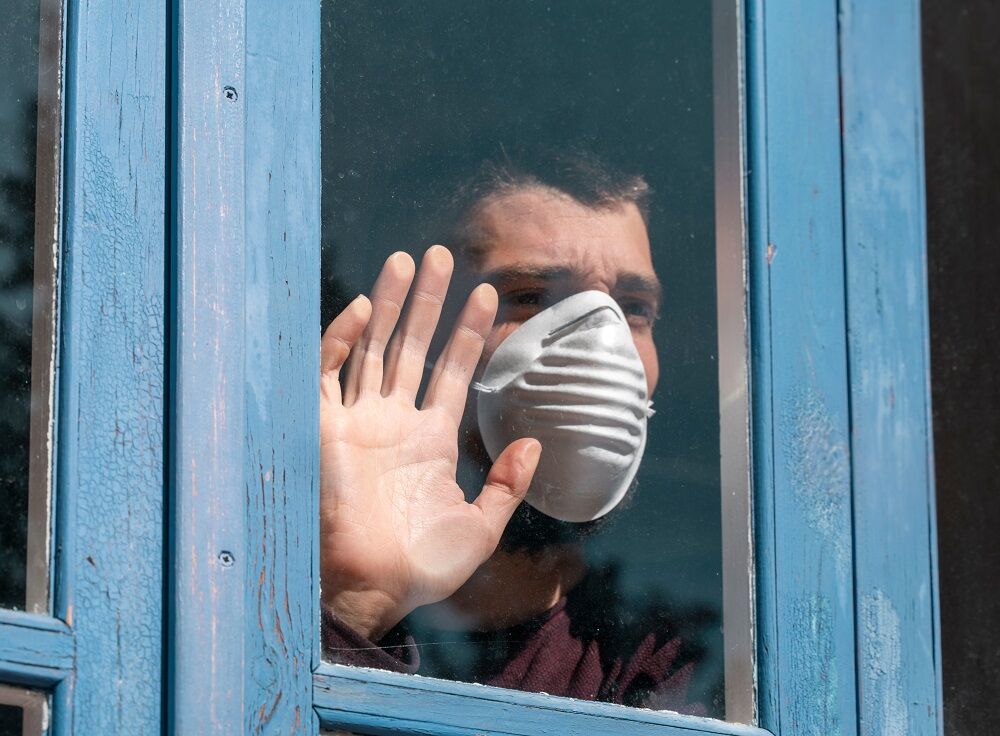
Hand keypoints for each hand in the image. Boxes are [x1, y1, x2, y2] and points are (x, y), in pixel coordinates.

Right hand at [319, 246, 540, 640]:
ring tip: (408, 260)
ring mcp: (358, 420)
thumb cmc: (422, 567)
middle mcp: (393, 421)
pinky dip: (341, 338)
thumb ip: (507, 483)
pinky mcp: (322, 427)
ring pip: (374, 347)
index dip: (468, 333)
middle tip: (441, 256)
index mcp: (429, 439)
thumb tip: (535, 443)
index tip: (487, 294)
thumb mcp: (480, 526)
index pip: (451, 371)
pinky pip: (328, 371)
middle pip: (412, 346)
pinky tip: (363, 305)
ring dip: (388, 303)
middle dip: (426, 302)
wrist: (370, 589)